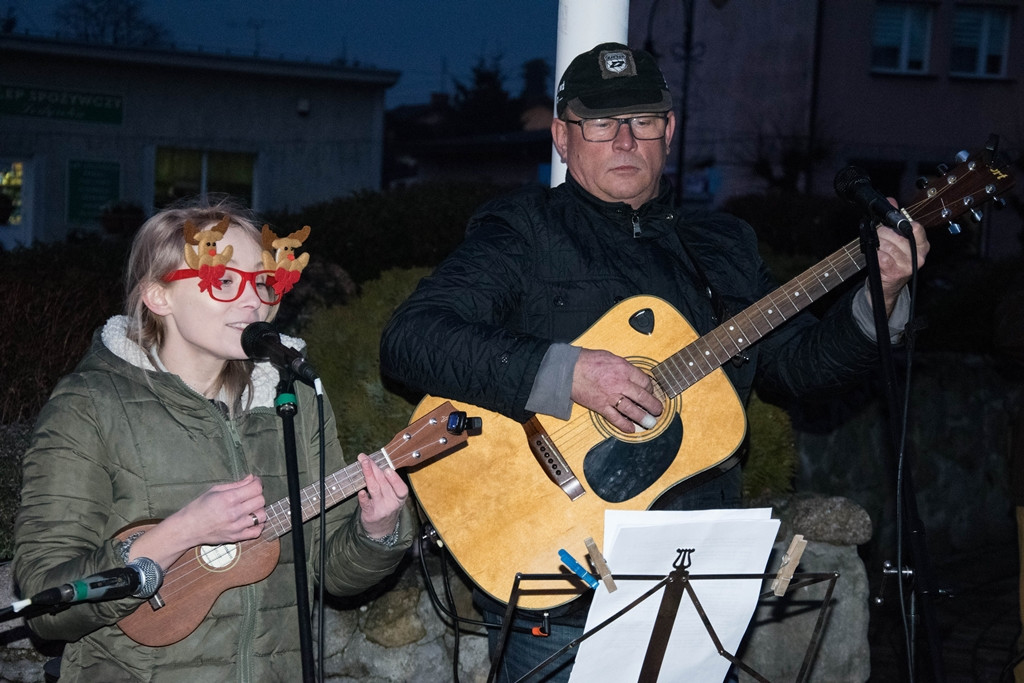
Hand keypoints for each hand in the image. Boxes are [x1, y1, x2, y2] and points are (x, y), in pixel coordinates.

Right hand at [130, 474, 265, 568]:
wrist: (188, 528)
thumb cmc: (199, 506)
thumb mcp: (215, 490)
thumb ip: (236, 484)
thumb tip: (252, 478)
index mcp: (228, 498)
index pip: (256, 489)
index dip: (257, 483)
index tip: (254, 482)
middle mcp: (234, 513)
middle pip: (261, 501)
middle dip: (258, 495)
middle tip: (250, 495)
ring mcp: (236, 527)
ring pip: (262, 516)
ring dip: (259, 510)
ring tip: (250, 508)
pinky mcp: (236, 537)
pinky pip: (257, 532)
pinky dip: (258, 525)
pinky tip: (250, 520)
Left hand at [356, 453, 408, 538]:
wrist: (381, 529)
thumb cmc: (386, 506)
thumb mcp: (392, 496)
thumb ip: (386, 480)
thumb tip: (374, 461)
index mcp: (400, 498)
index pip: (401, 489)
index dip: (395, 479)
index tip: (387, 469)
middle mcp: (392, 503)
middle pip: (384, 484)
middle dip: (374, 469)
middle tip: (366, 459)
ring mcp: (381, 509)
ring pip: (375, 490)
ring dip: (368, 475)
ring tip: (363, 464)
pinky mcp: (370, 514)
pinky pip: (367, 505)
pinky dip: (364, 498)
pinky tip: (361, 491)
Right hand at [570, 348, 662, 432]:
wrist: (568, 370)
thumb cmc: (588, 361)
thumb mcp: (611, 357)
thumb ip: (624, 367)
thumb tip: (634, 375)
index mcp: (624, 369)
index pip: (644, 381)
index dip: (650, 388)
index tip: (650, 392)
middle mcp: (620, 383)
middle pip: (643, 397)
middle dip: (653, 406)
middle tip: (658, 411)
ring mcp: (610, 396)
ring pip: (632, 410)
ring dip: (643, 418)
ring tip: (650, 423)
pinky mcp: (601, 406)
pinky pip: (615, 418)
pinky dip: (624, 425)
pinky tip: (631, 429)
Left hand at [876, 201, 929, 315]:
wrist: (887, 287)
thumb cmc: (893, 261)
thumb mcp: (897, 241)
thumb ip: (895, 220)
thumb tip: (891, 201)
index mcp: (922, 246)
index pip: (916, 228)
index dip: (901, 223)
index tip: (893, 225)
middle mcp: (918, 256)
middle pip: (895, 234)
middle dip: (882, 235)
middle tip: (881, 241)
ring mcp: (908, 265)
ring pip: (886, 244)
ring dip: (877, 246)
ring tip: (879, 251)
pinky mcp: (896, 272)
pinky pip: (881, 256)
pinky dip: (876, 255)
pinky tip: (878, 259)